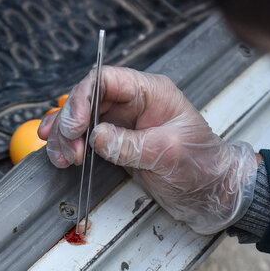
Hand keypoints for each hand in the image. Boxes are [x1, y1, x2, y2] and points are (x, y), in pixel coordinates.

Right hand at [38, 66, 257, 233]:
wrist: (210, 191)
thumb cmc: (203, 165)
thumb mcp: (169, 152)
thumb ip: (131, 144)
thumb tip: (97, 136)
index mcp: (151, 92)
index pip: (106, 79)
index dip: (83, 97)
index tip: (74, 123)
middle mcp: (134, 103)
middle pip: (87, 99)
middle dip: (71, 122)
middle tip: (68, 146)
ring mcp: (123, 123)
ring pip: (81, 119)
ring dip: (65, 136)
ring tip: (62, 156)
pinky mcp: (117, 143)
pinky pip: (85, 137)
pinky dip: (69, 144)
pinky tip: (59, 151)